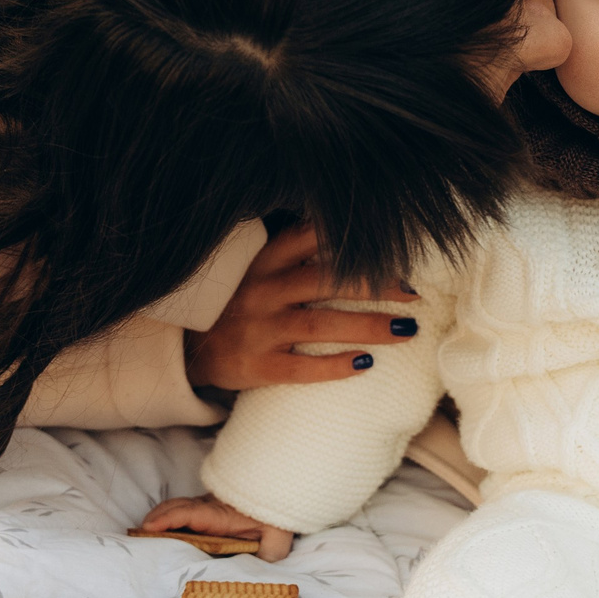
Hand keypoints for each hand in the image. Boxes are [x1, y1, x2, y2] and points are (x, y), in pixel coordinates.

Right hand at [138, 494, 294, 561]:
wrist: (281, 503)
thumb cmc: (276, 525)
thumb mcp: (275, 544)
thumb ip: (265, 556)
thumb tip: (251, 571)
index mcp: (222, 516)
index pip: (191, 514)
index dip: (169, 519)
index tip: (150, 527)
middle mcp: (210, 508)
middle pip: (176, 507)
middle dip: (155, 519)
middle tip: (136, 536)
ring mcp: (207, 507)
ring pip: (177, 507)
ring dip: (158, 518)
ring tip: (141, 535)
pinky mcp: (207, 510)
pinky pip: (183, 510)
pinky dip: (166, 517)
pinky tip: (157, 531)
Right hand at [184, 222, 417, 391]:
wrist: (185, 351)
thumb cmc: (234, 304)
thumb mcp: (255, 268)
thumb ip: (294, 252)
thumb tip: (349, 231)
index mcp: (263, 262)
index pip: (308, 238)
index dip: (351, 239)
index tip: (391, 244)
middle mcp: (261, 291)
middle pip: (325, 281)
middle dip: (374, 286)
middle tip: (412, 293)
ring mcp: (258, 329)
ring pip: (321, 324)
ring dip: (368, 326)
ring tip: (406, 329)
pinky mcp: (256, 366)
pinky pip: (301, 367)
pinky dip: (334, 366)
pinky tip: (365, 364)